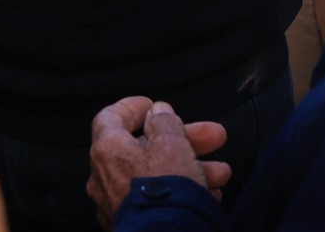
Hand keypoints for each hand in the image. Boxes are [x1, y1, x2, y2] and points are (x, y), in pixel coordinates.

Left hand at [87, 97, 230, 228]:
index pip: (111, 117)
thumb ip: (165, 123)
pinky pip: (155, 201)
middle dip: (182, 140)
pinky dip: (179, 193)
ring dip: (189, 168)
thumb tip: (158, 112)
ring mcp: (116, 204)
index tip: (153, 105)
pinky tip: (208, 194)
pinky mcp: (131, 223)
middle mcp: (105, 177)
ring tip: (220, 173)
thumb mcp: (173, 146)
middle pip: (144, 148)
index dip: (132, 107)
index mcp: (108, 150)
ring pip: (155, 176)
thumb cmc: (166, 195)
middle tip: (211, 138)